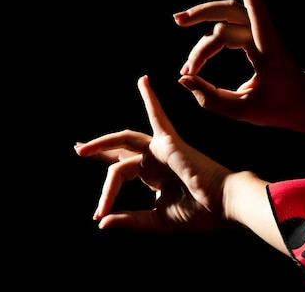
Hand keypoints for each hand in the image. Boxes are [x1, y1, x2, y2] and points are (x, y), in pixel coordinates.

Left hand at [74, 75, 233, 231]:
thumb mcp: (156, 221)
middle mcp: (156, 160)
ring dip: (102, 143)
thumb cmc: (198, 214)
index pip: (124, 174)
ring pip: (125, 140)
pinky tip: (143, 82)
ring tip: (80, 150)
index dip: (107, 194)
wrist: (224, 206)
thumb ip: (130, 220)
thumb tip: (101, 223)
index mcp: (155, 176)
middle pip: (120, 155)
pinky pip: (157, 116)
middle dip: (99, 152)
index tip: (97, 215)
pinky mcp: (169, 142)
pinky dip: (151, 99)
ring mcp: (162, 149)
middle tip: (80, 150)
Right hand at [173, 0, 304, 131]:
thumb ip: (211, 98)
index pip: (260, 20)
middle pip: (233, 12)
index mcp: (270, 54)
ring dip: (204, 14)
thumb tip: (183, 80)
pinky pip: (231, 16)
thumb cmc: (276, 107)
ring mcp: (260, 32)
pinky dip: (213, 15)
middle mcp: (266, 36)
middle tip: (178, 21)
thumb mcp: (243, 111)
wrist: (300, 100)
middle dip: (205, 13)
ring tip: (178, 21)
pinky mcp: (253, 33)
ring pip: (228, 12)